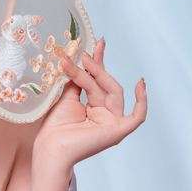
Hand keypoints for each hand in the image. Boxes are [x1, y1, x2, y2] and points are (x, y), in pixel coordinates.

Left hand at [33, 37, 146, 169]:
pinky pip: (137, 117)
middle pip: (106, 85)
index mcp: (94, 108)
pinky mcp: (117, 131)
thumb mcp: (66, 97)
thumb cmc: (54, 128)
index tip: (98, 42)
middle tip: (83, 54)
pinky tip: (140, 84)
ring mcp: (112, 123)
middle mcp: (105, 115)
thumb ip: (77, 81)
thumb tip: (83, 60)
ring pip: (113, 92)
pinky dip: (142, 102)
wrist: (50, 148)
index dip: (100, 62)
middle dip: (95, 68)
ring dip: (97, 76)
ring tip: (83, 62)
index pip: (99, 81)